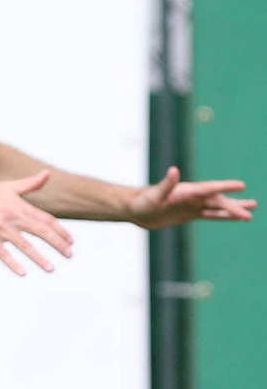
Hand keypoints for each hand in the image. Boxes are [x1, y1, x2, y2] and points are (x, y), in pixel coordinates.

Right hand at [0, 170, 73, 275]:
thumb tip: (47, 174)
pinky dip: (12, 263)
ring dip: (39, 257)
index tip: (71, 241)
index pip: (46, 219)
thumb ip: (31, 183)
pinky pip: (2, 252)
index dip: (60, 230)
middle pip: (41, 231)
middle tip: (69, 255)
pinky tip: (23, 272)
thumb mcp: (10, 186)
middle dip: (57, 244)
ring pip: (24, 245)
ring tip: (51, 268)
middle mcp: (13, 217)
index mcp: (20, 206)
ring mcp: (0, 228)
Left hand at [130, 167, 255, 227]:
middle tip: (252, 208)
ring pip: (218, 206)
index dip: (225, 187)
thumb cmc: (143, 202)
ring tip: (252, 209)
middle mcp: (193, 196)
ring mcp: (193, 205)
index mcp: (187, 190)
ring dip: (234, 208)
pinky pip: (211, 215)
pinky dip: (224, 216)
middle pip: (218, 200)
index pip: (210, 188)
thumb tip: (174, 170)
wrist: (136, 210)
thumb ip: (166, 184)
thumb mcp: (154, 195)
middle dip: (235, 205)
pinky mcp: (190, 214)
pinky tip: (235, 217)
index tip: (241, 185)